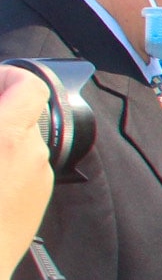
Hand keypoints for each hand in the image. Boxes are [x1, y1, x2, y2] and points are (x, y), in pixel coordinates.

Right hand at [0, 66, 54, 275]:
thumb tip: (3, 114)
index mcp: (8, 136)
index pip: (28, 87)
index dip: (7, 78)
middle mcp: (32, 154)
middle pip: (25, 113)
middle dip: (1, 110)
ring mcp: (39, 179)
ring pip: (26, 142)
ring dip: (3, 138)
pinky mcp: (39, 201)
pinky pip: (26, 168)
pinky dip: (7, 163)